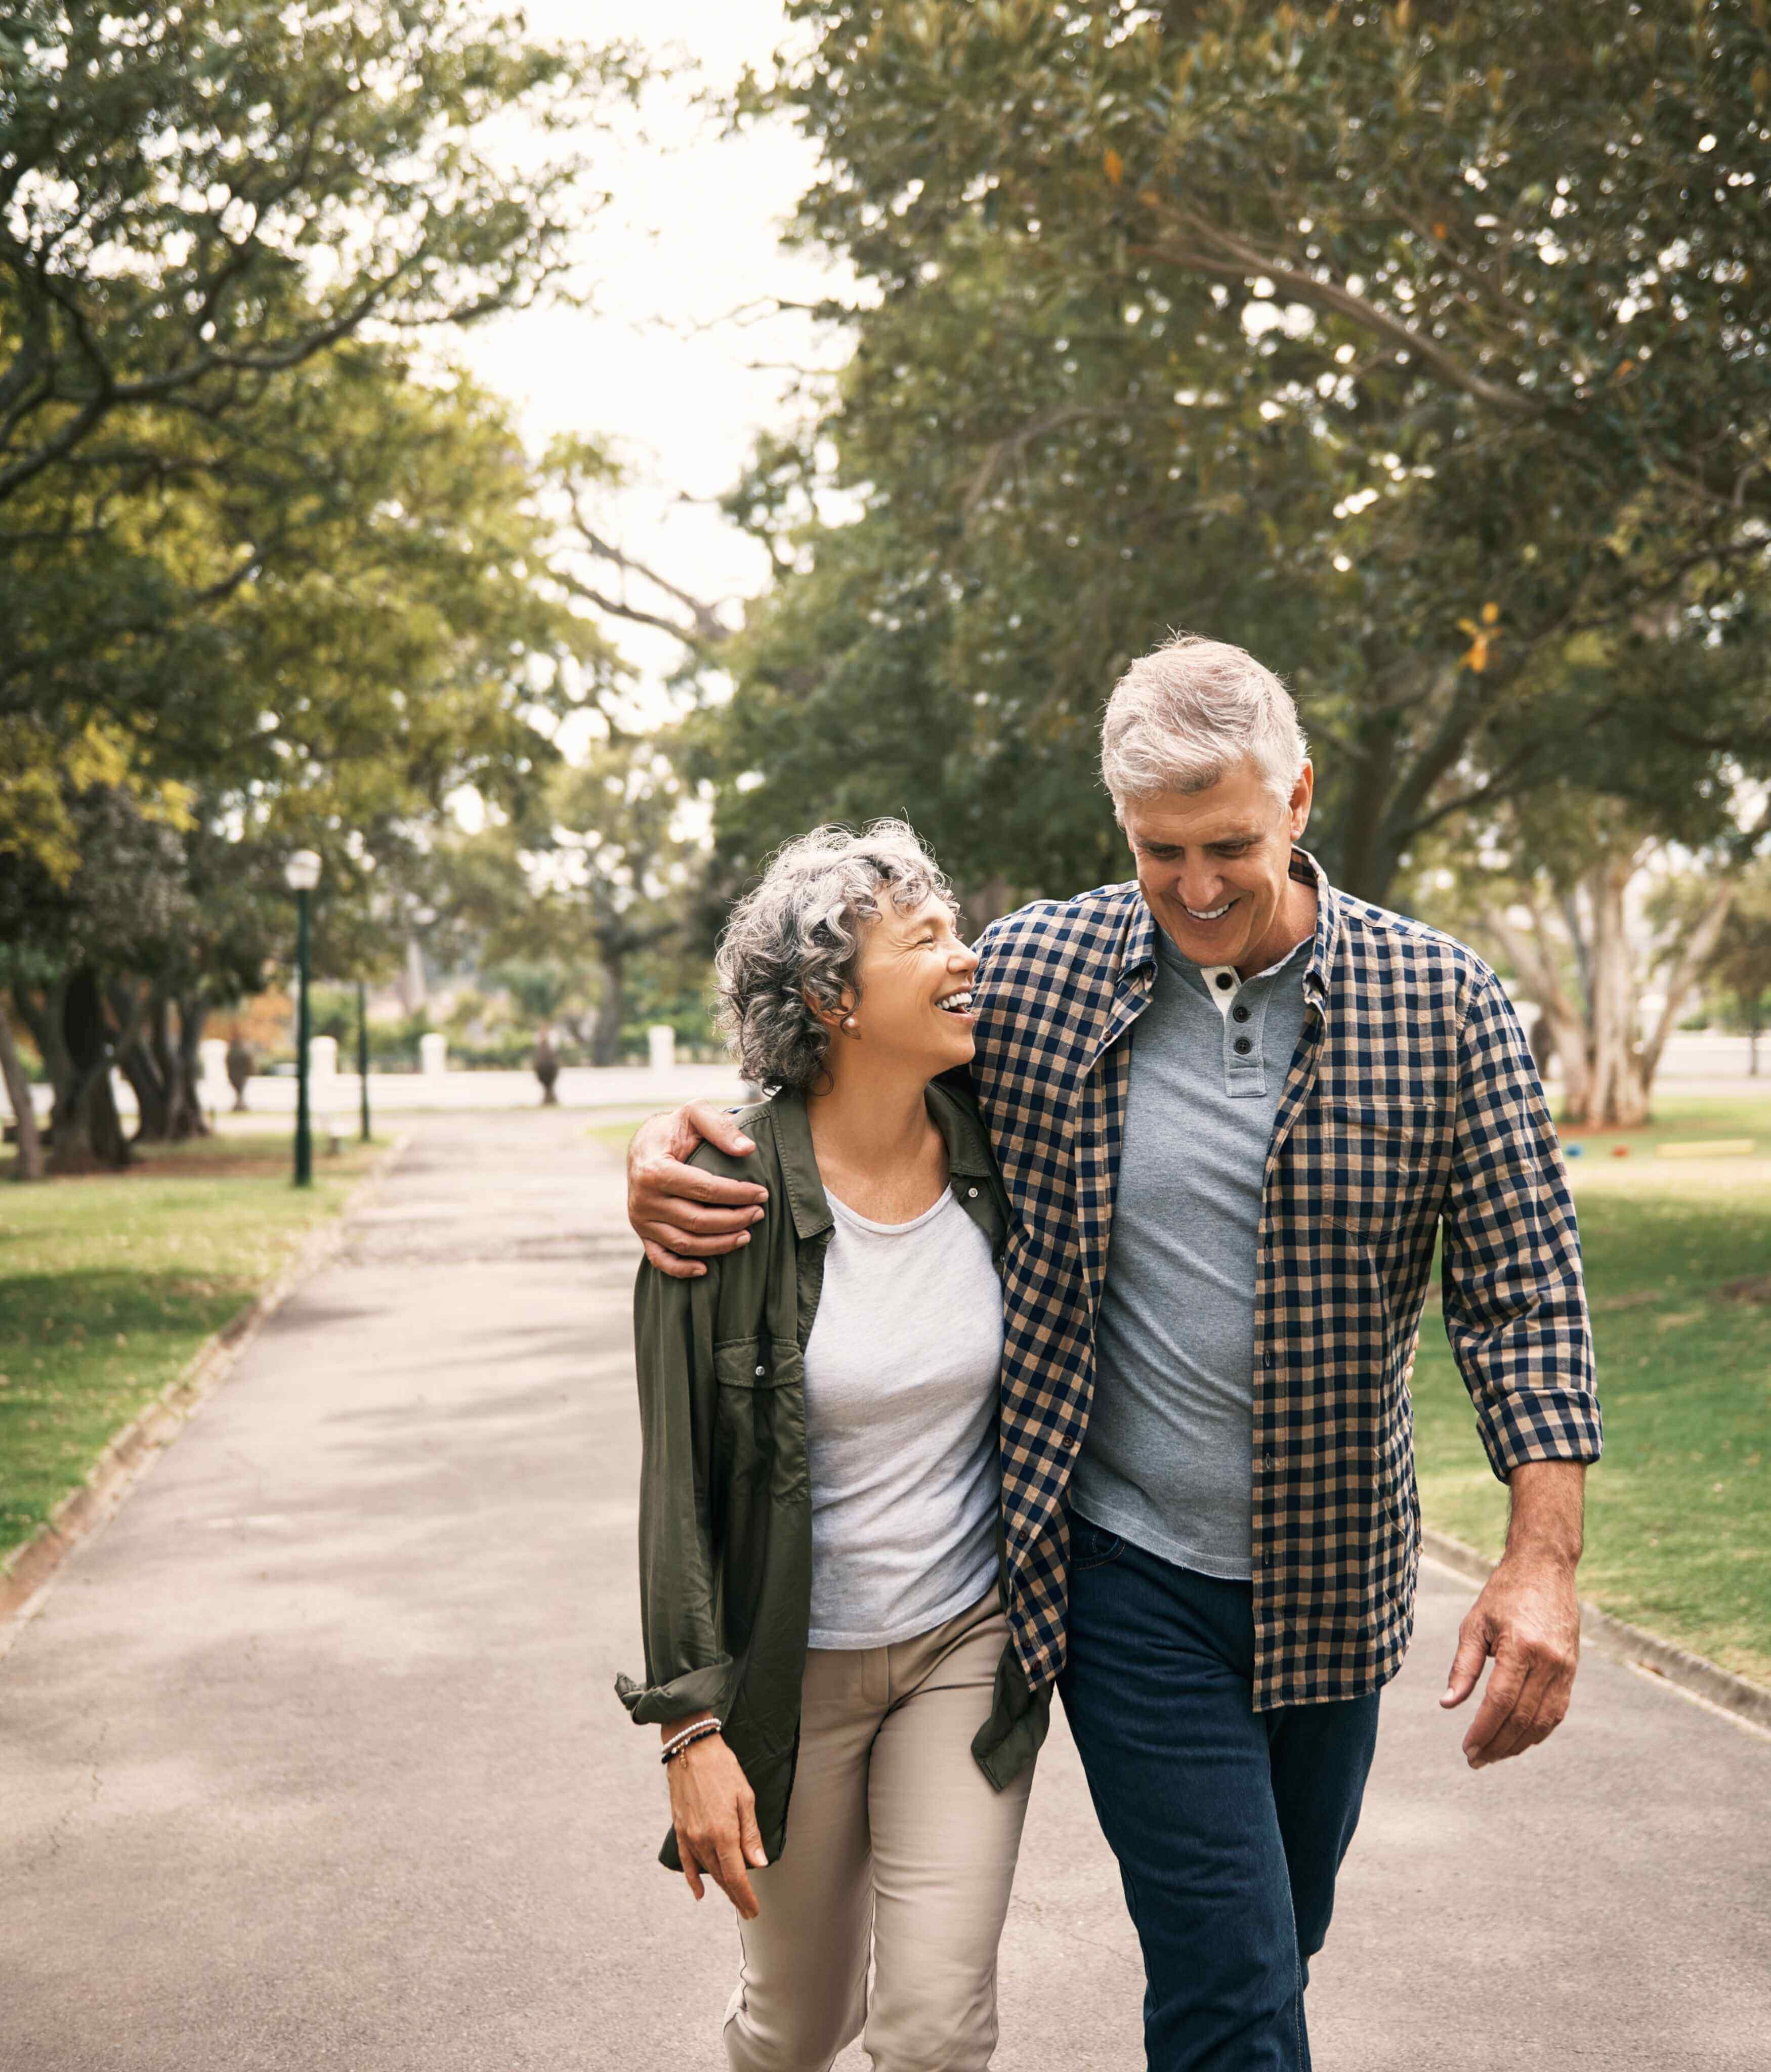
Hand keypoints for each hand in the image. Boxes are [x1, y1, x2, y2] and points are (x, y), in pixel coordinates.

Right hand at [628, 1101, 767, 1279]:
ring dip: (718, 1245)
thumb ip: (720, 1127)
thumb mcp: (694, 1113)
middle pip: (697, 1220)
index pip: (704, 1189)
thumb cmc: (675, 1128)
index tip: (763, 1194)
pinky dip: (681, 1269)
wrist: (644, 1144)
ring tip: (746, 1236)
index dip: (737, 1194)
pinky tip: (706, 1269)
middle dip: (734, 1220)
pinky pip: (660, 1259)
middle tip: (760, 1214)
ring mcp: (641, 1219)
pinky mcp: (641, 1232)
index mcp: (655, 1170)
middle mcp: (643, 1199)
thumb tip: (747, 1149)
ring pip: (684, 1243)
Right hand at [665, 1728, 768, 1916]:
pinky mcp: (680, 1828)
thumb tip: (758, 1863)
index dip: (746, 1896)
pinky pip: (686, 1861)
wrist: (691, 1748)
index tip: (754, 1910)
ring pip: (707, 1869)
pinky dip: (693, 1878)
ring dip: (721, 1886)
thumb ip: (750, 1833)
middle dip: (736, 1895)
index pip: (736, 1875)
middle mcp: (704, 1839)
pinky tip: (700, 1893)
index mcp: (724, 1832)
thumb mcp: (745, 1797)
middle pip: (722, 1877)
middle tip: (747, 1910)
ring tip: (733, 1898)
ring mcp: (689, 1835)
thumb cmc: (723, 1768)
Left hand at [1440, 1550, 1580, 1768]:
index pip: (1500, 1702)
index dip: (1483, 1730)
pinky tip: (1519, 1740)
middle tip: (1476, 1760)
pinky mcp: (1573, 1670)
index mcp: (1521, 1647)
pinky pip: (1557, 1711)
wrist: (1545, 1569)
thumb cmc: (1503, 1594)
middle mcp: (1548, 1662)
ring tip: (1494, 1755)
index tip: (1467, 1749)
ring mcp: (1565, 1668)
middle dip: (1498, 1744)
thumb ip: (1463, 1667)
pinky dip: (1538, 1731)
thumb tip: (1447, 1704)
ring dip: (1518, 1744)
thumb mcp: (1475, 1624)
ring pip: (1543, 1721)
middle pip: (1522, 1718)